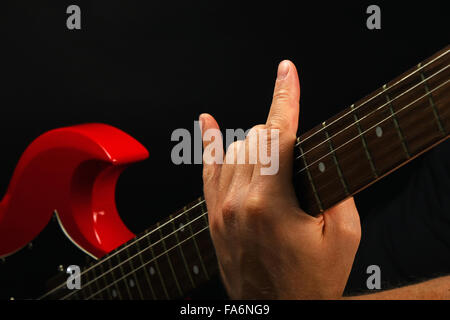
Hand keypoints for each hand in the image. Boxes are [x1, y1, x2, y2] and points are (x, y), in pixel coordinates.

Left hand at [200, 60, 360, 298]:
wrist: (277, 311)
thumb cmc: (311, 282)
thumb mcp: (342, 237)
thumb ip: (335, 190)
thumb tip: (319, 162)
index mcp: (269, 205)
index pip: (277, 134)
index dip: (285, 97)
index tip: (286, 71)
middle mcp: (238, 203)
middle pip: (255, 139)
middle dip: (279, 131)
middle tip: (299, 150)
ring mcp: (221, 210)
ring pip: (233, 151)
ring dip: (257, 142)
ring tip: (277, 156)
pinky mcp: (214, 218)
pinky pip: (207, 172)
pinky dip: (209, 145)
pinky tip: (209, 124)